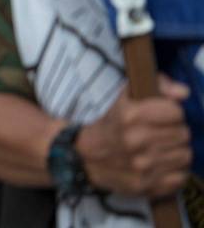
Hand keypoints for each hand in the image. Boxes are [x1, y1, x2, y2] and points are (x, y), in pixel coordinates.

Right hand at [76, 75, 191, 197]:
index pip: (176, 112)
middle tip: (160, 133)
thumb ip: (157, 86)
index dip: (171, 113)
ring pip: (185, 155)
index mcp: (130, 116)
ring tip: (161, 149)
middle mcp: (136, 141)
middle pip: (183, 134)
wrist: (85, 158)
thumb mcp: (125, 98)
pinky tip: (160, 165)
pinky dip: (174, 171)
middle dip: (174, 131)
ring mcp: (143, 166)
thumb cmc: (111, 126)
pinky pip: (181, 176)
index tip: (162, 116)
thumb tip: (184, 92)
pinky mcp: (148, 185)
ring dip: (176, 151)